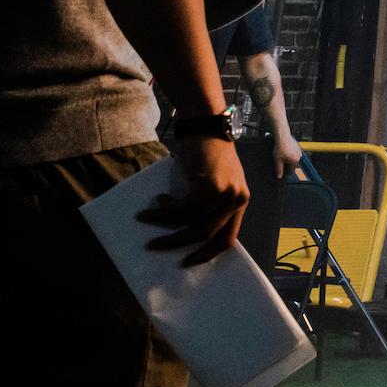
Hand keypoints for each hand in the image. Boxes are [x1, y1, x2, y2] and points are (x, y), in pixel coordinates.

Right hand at [139, 136, 250, 265]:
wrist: (207, 125)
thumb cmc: (207, 154)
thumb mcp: (215, 182)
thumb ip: (209, 204)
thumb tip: (185, 230)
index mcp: (240, 202)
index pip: (228, 237)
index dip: (208, 252)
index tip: (188, 260)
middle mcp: (237, 200)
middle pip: (207, 234)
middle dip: (178, 243)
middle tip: (156, 246)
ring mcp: (227, 194)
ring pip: (191, 222)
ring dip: (164, 223)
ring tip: (146, 217)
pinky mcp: (212, 187)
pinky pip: (184, 208)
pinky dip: (167, 208)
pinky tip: (159, 199)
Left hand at [273, 128, 303, 180]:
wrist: (282, 136)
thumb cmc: (280, 147)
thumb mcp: (277, 160)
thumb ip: (279, 169)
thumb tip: (279, 176)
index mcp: (295, 161)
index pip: (292, 170)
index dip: (286, 171)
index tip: (281, 170)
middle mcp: (299, 156)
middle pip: (293, 164)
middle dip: (287, 164)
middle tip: (280, 161)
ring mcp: (299, 151)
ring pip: (293, 158)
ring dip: (288, 158)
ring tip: (281, 154)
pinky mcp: (297, 147)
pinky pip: (293, 153)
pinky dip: (289, 153)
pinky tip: (284, 150)